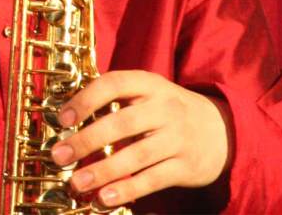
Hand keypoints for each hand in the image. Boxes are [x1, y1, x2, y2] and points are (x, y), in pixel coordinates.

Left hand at [50, 70, 231, 208]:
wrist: (222, 130)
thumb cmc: (168, 111)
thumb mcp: (149, 93)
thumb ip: (116, 100)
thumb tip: (68, 114)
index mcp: (150, 84)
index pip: (114, 83)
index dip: (86, 99)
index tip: (63, 118)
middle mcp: (164, 108)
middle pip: (121, 123)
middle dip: (86, 140)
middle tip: (59, 156)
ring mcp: (177, 137)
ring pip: (136, 155)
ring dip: (102, 171)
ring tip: (75, 182)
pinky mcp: (186, 166)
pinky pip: (152, 179)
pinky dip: (127, 190)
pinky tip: (104, 198)